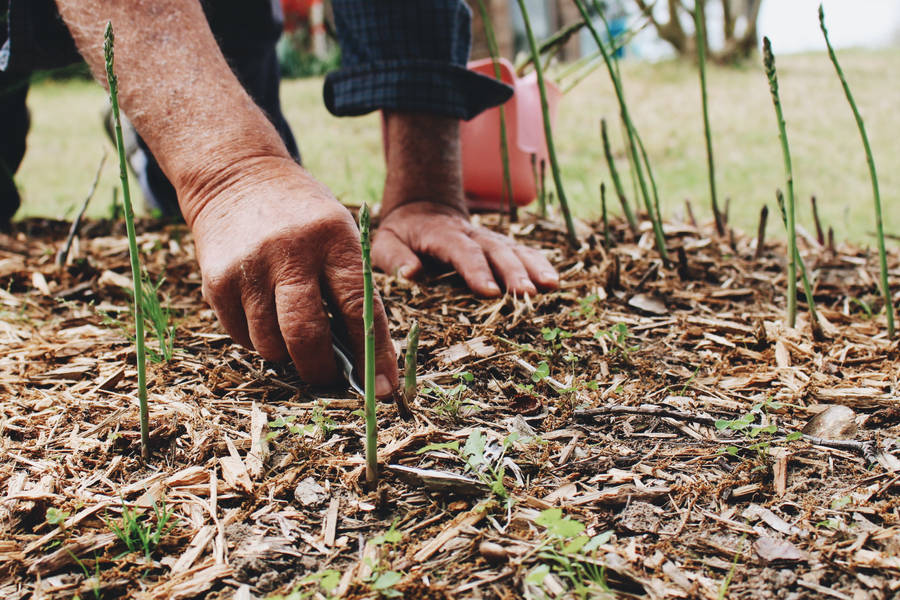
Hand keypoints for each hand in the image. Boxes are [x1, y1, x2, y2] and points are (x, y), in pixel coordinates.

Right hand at [189, 157, 397, 396]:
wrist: (238, 177)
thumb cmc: (304, 217)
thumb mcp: (339, 236)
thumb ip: (352, 291)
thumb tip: (367, 362)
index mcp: (333, 239)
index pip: (358, 308)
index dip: (373, 355)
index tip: (384, 389)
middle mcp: (290, 252)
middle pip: (306, 336)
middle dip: (321, 371)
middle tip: (330, 377)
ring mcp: (249, 267)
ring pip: (271, 345)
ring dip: (288, 355)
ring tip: (295, 335)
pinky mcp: (217, 281)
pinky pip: (242, 337)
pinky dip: (260, 340)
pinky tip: (266, 315)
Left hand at [373, 201, 557, 296]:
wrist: (422, 209)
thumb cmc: (401, 235)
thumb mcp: (385, 243)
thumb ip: (395, 258)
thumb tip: (412, 274)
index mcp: (442, 235)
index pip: (462, 252)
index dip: (477, 271)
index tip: (490, 291)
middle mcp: (471, 235)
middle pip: (496, 251)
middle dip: (513, 272)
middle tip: (526, 293)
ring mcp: (489, 239)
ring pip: (515, 250)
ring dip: (533, 267)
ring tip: (551, 285)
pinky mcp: (500, 246)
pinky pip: (523, 252)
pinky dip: (539, 263)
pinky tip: (554, 279)